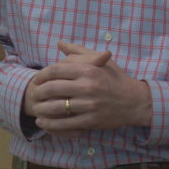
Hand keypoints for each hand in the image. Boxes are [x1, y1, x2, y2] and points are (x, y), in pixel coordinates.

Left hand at [24, 42, 151, 137]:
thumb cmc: (117, 79)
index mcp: (88, 70)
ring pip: (56, 107)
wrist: (135, 102)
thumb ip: (79, 52)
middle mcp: (88, 86)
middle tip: (34, 95)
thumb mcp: (102, 61)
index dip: (41, 75)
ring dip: (41, 109)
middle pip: (52, 88)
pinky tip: (43, 122)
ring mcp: (89, 105)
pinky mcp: (91, 120)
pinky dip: (51, 124)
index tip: (36, 79)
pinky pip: (65, 124)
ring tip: (36, 109)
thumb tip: (60, 43)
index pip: (56, 70)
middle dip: (38, 92)